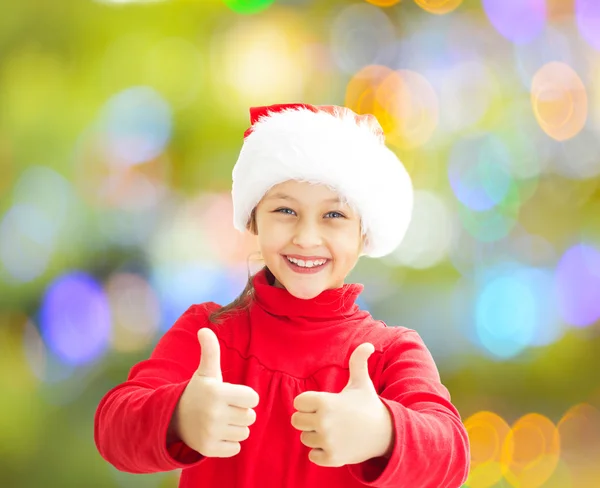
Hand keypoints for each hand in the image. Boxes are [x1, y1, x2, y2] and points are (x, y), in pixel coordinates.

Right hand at [170, 328, 259, 457]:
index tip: (231, 394)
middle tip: (225, 408)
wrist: (174, 418)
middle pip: (250, 416)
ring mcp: (211, 432)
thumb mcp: (206, 371)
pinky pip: (236, 448)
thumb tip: (204, 330)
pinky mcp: (209, 449)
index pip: (253, 398)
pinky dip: (229, 443)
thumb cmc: (199, 391)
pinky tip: (217, 434)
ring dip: (236, 427)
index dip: (245, 396)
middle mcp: (214, 413)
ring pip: (244, 433)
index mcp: (217, 392)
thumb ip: (210, 351)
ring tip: (220, 420)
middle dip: (241, 412)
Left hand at [291, 343, 392, 466]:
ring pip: (304, 438)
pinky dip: (320, 452)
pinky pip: (312, 456)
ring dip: (315, 435)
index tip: (322, 403)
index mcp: (326, 402)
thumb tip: (367, 344)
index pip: (298, 402)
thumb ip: (358, 362)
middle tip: (325, 417)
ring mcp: (328, 441)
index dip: (308, 402)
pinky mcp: (332, 458)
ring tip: (332, 430)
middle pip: (296, 420)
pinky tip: (334, 444)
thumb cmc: (369, 405)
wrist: (387, 433)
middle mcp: (324, 422)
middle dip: (308, 419)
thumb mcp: (362, 383)